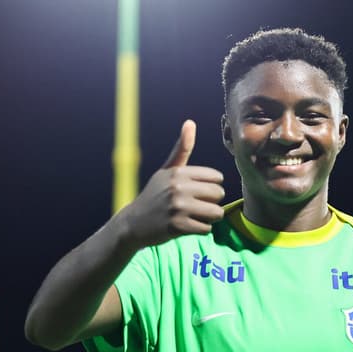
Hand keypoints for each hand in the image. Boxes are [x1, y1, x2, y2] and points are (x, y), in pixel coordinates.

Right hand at [118, 120, 224, 247]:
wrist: (134, 223)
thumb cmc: (155, 194)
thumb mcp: (166, 170)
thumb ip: (182, 149)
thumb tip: (190, 122)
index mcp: (178, 173)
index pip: (216, 177)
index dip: (211, 186)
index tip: (198, 191)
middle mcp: (178, 188)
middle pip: (218, 194)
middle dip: (212, 202)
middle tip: (196, 205)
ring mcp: (178, 208)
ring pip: (215, 212)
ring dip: (209, 217)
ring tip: (195, 215)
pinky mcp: (178, 227)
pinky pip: (206, 228)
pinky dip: (201, 229)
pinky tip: (188, 226)